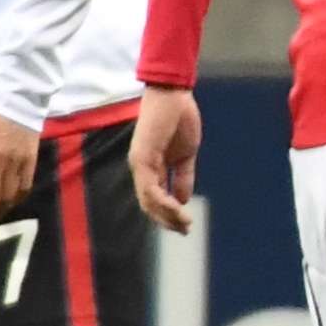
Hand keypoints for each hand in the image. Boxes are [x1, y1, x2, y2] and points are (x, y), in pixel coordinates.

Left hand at [132, 85, 202, 234]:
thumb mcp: (186, 154)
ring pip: (148, 200)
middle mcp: (141, 168)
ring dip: (166, 215)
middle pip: (149, 204)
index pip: (155, 198)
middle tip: (184, 230)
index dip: (169, 214)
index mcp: (151, 167)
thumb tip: (184, 199)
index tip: (186, 224)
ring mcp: (139, 164)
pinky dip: (162, 201)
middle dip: (167, 220)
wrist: (174, 95)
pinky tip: (177, 208)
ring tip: (184, 224)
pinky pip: (149, 187)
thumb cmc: (180, 118)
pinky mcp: (142, 158)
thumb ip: (183, 176)